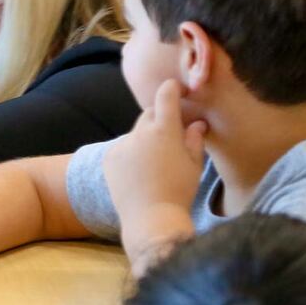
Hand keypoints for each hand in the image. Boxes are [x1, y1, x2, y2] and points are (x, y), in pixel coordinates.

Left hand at [105, 80, 206, 272]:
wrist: (150, 217)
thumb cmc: (179, 191)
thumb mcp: (194, 164)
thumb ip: (194, 139)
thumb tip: (196, 123)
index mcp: (164, 130)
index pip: (165, 96)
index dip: (171, 88)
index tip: (175, 87)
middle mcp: (140, 133)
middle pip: (149, 115)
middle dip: (159, 119)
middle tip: (171, 133)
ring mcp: (122, 145)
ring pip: (136, 133)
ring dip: (145, 138)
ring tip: (156, 161)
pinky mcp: (109, 157)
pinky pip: (123, 147)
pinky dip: (131, 152)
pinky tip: (140, 171)